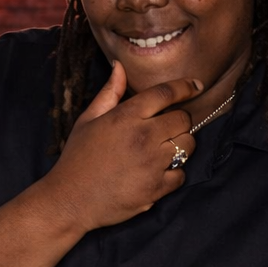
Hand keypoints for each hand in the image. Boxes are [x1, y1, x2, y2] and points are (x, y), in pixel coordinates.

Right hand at [41, 61, 200, 234]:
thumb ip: (109, 93)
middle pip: (183, 119)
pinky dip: (174, 173)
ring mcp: (152, 164)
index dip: (186, 86)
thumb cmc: (77, 158)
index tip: (196, 85)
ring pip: (187, 146)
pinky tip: (158, 173)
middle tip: (166, 129)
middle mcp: (143, 137)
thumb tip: (120, 66)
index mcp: (126, 116)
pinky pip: (181, 174)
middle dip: (179, 121)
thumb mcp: (87, 120)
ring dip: (181, 146)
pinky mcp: (156, 188)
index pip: (166, 93)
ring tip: (164, 150)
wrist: (71, 200)